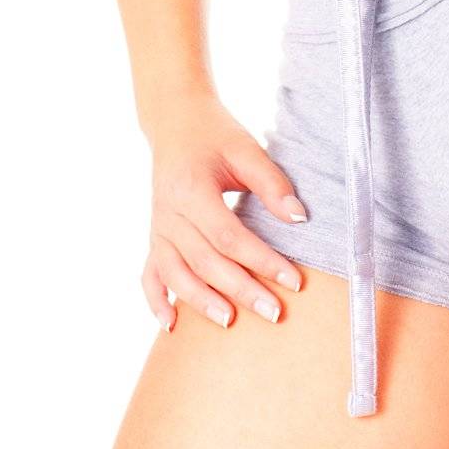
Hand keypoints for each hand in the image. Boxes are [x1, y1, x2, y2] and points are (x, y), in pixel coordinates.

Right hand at [141, 94, 309, 332]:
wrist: (176, 123)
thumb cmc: (216, 135)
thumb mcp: (247, 149)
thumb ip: (272, 183)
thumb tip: (299, 218)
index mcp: (191, 189)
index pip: (229, 236)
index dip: (262, 260)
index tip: (294, 280)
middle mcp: (168, 213)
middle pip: (204, 261)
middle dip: (240, 289)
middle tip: (274, 312)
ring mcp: (157, 228)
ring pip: (176, 274)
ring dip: (201, 302)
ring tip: (230, 322)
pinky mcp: (154, 236)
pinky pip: (149, 274)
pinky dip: (156, 301)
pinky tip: (171, 326)